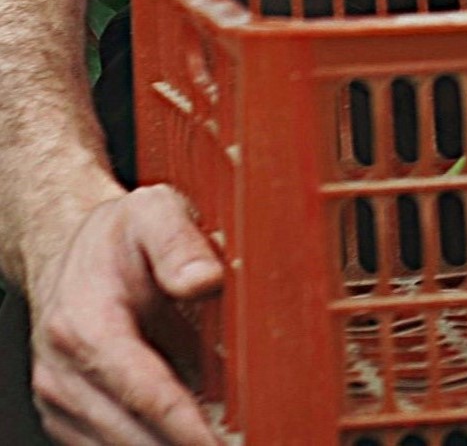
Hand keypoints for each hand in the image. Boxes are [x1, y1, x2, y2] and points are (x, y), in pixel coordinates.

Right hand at [26, 185, 224, 445]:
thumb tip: (205, 280)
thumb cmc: (116, 236)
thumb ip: (179, 243)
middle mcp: (63, 372)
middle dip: (183, 444)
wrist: (69, 251)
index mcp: (86, 327)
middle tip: (236, 444)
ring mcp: (62, 399)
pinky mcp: (68, 414)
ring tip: (220, 440)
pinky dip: (150, 444)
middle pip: (129, 432)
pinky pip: (106, 444)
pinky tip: (190, 437)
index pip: (142, 390)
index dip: (184, 425)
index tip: (216, 443)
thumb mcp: (153, 212)